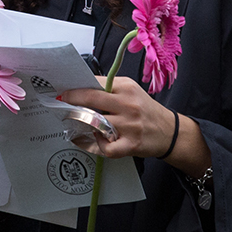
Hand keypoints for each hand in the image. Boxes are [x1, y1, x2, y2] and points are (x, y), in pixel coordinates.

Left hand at [61, 76, 212, 176]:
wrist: (169, 131)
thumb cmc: (145, 110)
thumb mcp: (131, 92)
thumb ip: (109, 90)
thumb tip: (80, 89)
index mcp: (127, 88)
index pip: (96, 83)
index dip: (76, 87)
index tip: (64, 90)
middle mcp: (128, 105)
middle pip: (92, 100)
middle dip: (72, 100)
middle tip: (61, 103)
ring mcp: (130, 125)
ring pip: (96, 123)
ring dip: (82, 125)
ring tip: (77, 125)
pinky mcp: (131, 144)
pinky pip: (106, 147)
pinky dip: (97, 145)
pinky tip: (96, 140)